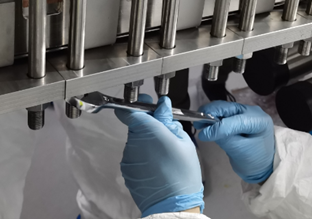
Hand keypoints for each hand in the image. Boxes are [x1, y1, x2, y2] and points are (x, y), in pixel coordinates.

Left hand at [115, 95, 203, 216]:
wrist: (173, 206)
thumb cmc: (183, 173)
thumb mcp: (184, 142)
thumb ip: (168, 121)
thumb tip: (162, 106)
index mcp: (147, 131)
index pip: (130, 111)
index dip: (138, 106)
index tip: (148, 106)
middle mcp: (133, 142)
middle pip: (135, 125)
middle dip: (148, 126)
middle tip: (166, 134)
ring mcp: (128, 157)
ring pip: (135, 141)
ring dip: (146, 142)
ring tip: (163, 154)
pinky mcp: (126, 170)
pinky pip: (134, 156)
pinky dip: (143, 156)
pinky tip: (157, 165)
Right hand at [195, 102, 274, 183]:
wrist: (263, 166)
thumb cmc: (255, 161)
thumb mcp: (240, 152)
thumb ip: (224, 139)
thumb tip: (206, 131)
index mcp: (258, 120)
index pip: (235, 120)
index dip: (217, 127)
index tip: (203, 134)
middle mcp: (252, 111)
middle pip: (228, 108)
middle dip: (210, 113)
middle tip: (197, 122)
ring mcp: (245, 112)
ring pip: (223, 108)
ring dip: (210, 113)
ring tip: (199, 123)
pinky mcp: (238, 115)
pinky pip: (224, 113)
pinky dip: (213, 116)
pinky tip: (206, 123)